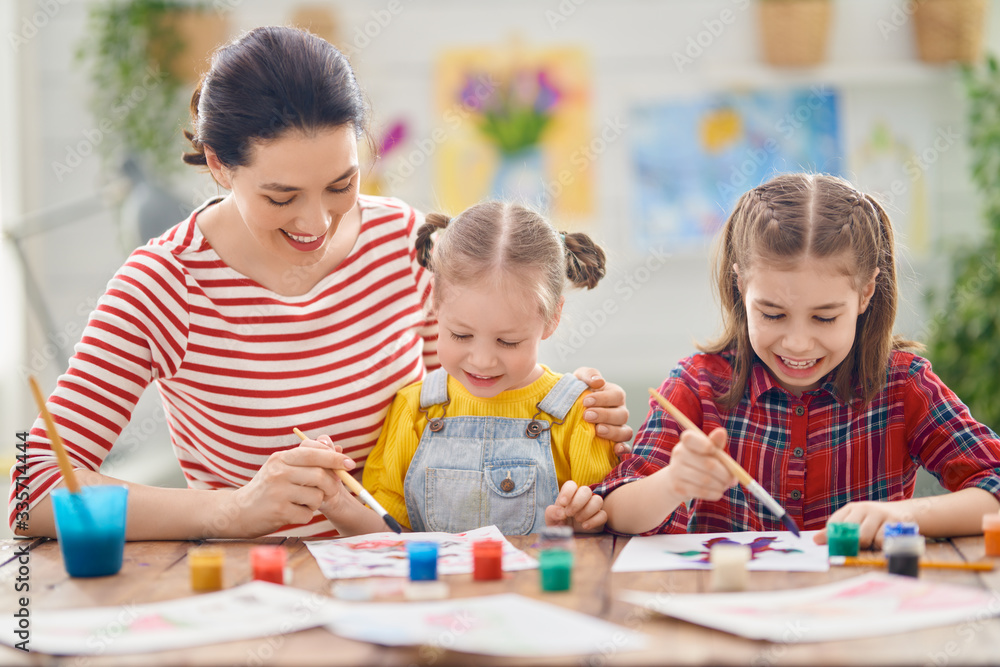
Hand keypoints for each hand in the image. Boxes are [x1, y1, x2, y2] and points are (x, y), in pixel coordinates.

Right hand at [214, 441, 352, 536]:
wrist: (238, 512)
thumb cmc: (267, 489)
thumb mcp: (281, 467)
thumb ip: (306, 457)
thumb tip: (335, 446)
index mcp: (281, 458)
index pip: (313, 453)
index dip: (335, 457)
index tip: (350, 464)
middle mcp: (279, 472)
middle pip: (320, 475)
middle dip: (331, 485)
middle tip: (330, 491)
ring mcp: (278, 492)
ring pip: (317, 497)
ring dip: (315, 503)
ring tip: (301, 502)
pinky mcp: (279, 512)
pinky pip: (308, 515)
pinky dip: (305, 516)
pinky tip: (292, 513)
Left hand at [544, 480, 606, 531]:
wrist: (567, 541)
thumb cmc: (559, 527)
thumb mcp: (550, 520)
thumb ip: (552, 513)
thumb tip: (561, 512)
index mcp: (568, 496)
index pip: (571, 484)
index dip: (568, 492)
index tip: (563, 503)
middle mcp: (581, 499)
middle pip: (586, 490)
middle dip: (577, 503)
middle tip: (569, 514)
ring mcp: (592, 508)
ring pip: (598, 500)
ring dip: (587, 511)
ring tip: (578, 520)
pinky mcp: (600, 518)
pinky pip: (603, 515)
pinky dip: (594, 521)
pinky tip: (585, 526)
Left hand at [572, 367, 633, 446]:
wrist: (567, 410)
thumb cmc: (577, 392)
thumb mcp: (580, 378)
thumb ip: (589, 374)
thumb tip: (599, 381)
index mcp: (614, 395)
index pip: (617, 396)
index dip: (603, 399)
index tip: (586, 401)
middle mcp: (620, 412)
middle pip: (622, 415)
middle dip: (605, 415)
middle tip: (587, 416)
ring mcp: (618, 428)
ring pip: (625, 432)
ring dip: (613, 432)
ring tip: (597, 431)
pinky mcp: (614, 443)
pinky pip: (625, 448)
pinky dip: (623, 449)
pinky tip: (615, 449)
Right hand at [658, 427, 736, 502]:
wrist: (676, 479)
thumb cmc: (698, 461)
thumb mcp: (707, 450)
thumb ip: (716, 443)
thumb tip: (722, 431)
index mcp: (686, 441)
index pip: (691, 438)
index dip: (706, 444)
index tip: (713, 450)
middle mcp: (678, 454)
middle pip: (708, 464)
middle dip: (725, 474)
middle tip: (732, 479)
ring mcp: (676, 471)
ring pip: (706, 480)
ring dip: (721, 485)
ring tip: (725, 485)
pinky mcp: (678, 487)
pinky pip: (702, 492)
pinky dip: (715, 493)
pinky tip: (718, 492)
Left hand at [813, 501, 914, 549]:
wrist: (904, 512)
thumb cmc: (874, 522)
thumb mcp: (855, 523)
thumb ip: (837, 532)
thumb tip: (816, 540)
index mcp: (852, 508)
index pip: (835, 523)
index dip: (832, 539)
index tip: (834, 549)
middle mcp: (865, 508)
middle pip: (850, 532)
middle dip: (851, 545)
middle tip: (855, 550)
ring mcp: (880, 514)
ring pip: (865, 537)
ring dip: (868, 547)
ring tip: (872, 545)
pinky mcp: (895, 522)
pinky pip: (882, 541)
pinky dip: (881, 547)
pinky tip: (884, 543)